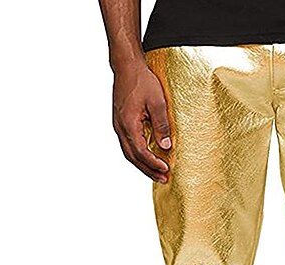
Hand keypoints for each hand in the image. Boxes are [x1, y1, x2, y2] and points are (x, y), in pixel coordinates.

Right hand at [112, 61, 171, 182]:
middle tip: (163, 180)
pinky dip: (138, 155)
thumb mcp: (158, 102)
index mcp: (128, 124)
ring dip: (143, 165)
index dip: (153, 163)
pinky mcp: (121, 123)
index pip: (141, 151)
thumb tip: (165, 146)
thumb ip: (161, 125)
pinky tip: (148, 159)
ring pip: (129, 153)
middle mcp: (120, 128)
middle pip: (133, 157)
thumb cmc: (142, 80)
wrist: (127, 66)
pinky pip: (128, 145)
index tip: (166, 169)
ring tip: (157, 173)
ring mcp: (119, 126)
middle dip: (148, 170)